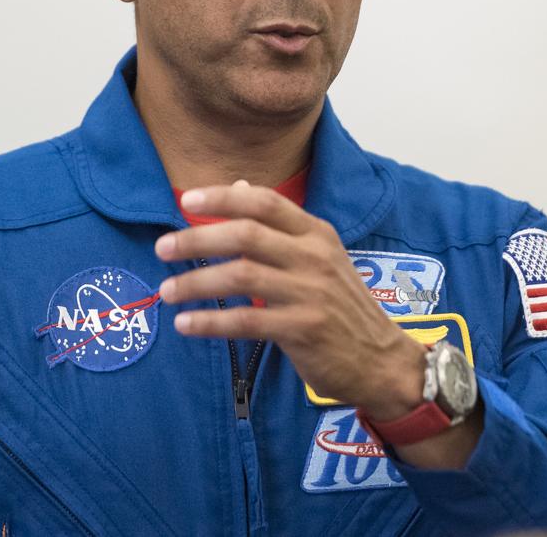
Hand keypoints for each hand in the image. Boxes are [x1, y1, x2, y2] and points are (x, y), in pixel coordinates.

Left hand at [154, 180, 483, 467]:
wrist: (383, 360)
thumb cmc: (341, 306)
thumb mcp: (319, 256)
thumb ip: (279, 225)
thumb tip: (239, 185)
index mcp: (316, 233)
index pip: (265, 203)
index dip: (224, 197)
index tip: (187, 199)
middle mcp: (314, 257)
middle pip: (245, 235)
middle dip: (197, 238)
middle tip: (163, 248)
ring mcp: (310, 293)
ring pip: (240, 276)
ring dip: (196, 282)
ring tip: (168, 291)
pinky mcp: (304, 330)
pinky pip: (247, 320)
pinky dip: (211, 322)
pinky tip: (187, 325)